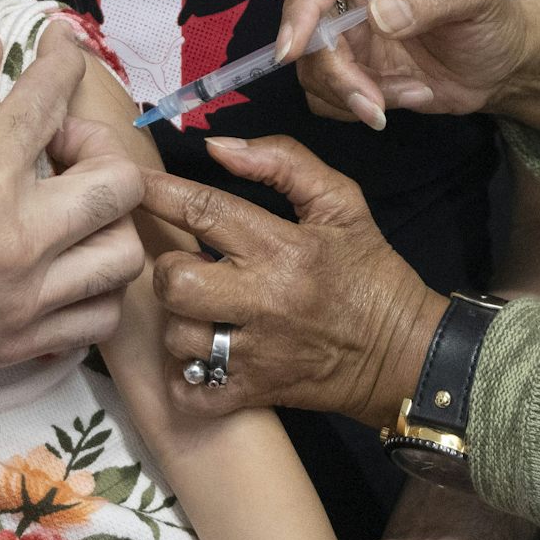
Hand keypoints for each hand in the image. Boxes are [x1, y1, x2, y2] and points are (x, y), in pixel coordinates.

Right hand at [0, 29, 145, 389]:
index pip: (48, 103)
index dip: (64, 60)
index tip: (65, 44)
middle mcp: (17, 245)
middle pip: (118, 185)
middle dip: (100, 148)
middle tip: (62, 145)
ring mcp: (22, 303)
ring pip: (123, 259)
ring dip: (111, 222)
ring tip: (72, 210)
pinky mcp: (15, 346)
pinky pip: (97, 323)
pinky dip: (98, 290)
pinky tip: (68, 266)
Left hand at [137, 136, 443, 427]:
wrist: (407, 354)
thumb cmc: (369, 274)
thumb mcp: (343, 204)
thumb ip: (284, 163)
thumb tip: (218, 147)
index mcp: (283, 247)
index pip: (204, 211)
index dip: (159, 194)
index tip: (132, 185)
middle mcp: (264, 300)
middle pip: (175, 282)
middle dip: (168, 269)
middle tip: (188, 267)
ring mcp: (257, 352)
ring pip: (179, 337)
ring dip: (180, 322)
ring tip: (202, 313)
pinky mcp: (255, 393)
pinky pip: (191, 391)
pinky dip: (184, 377)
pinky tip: (201, 358)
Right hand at [274, 0, 539, 142]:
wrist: (504, 60)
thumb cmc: (495, 13)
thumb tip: (378, 15)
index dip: (301, 10)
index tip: (293, 51)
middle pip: (308, 31)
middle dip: (338, 74)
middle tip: (378, 103)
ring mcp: (343, 31)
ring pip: (312, 70)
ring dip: (358, 95)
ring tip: (416, 92)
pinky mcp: (346, 69)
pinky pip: (326, 97)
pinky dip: (363, 108)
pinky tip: (410, 96)